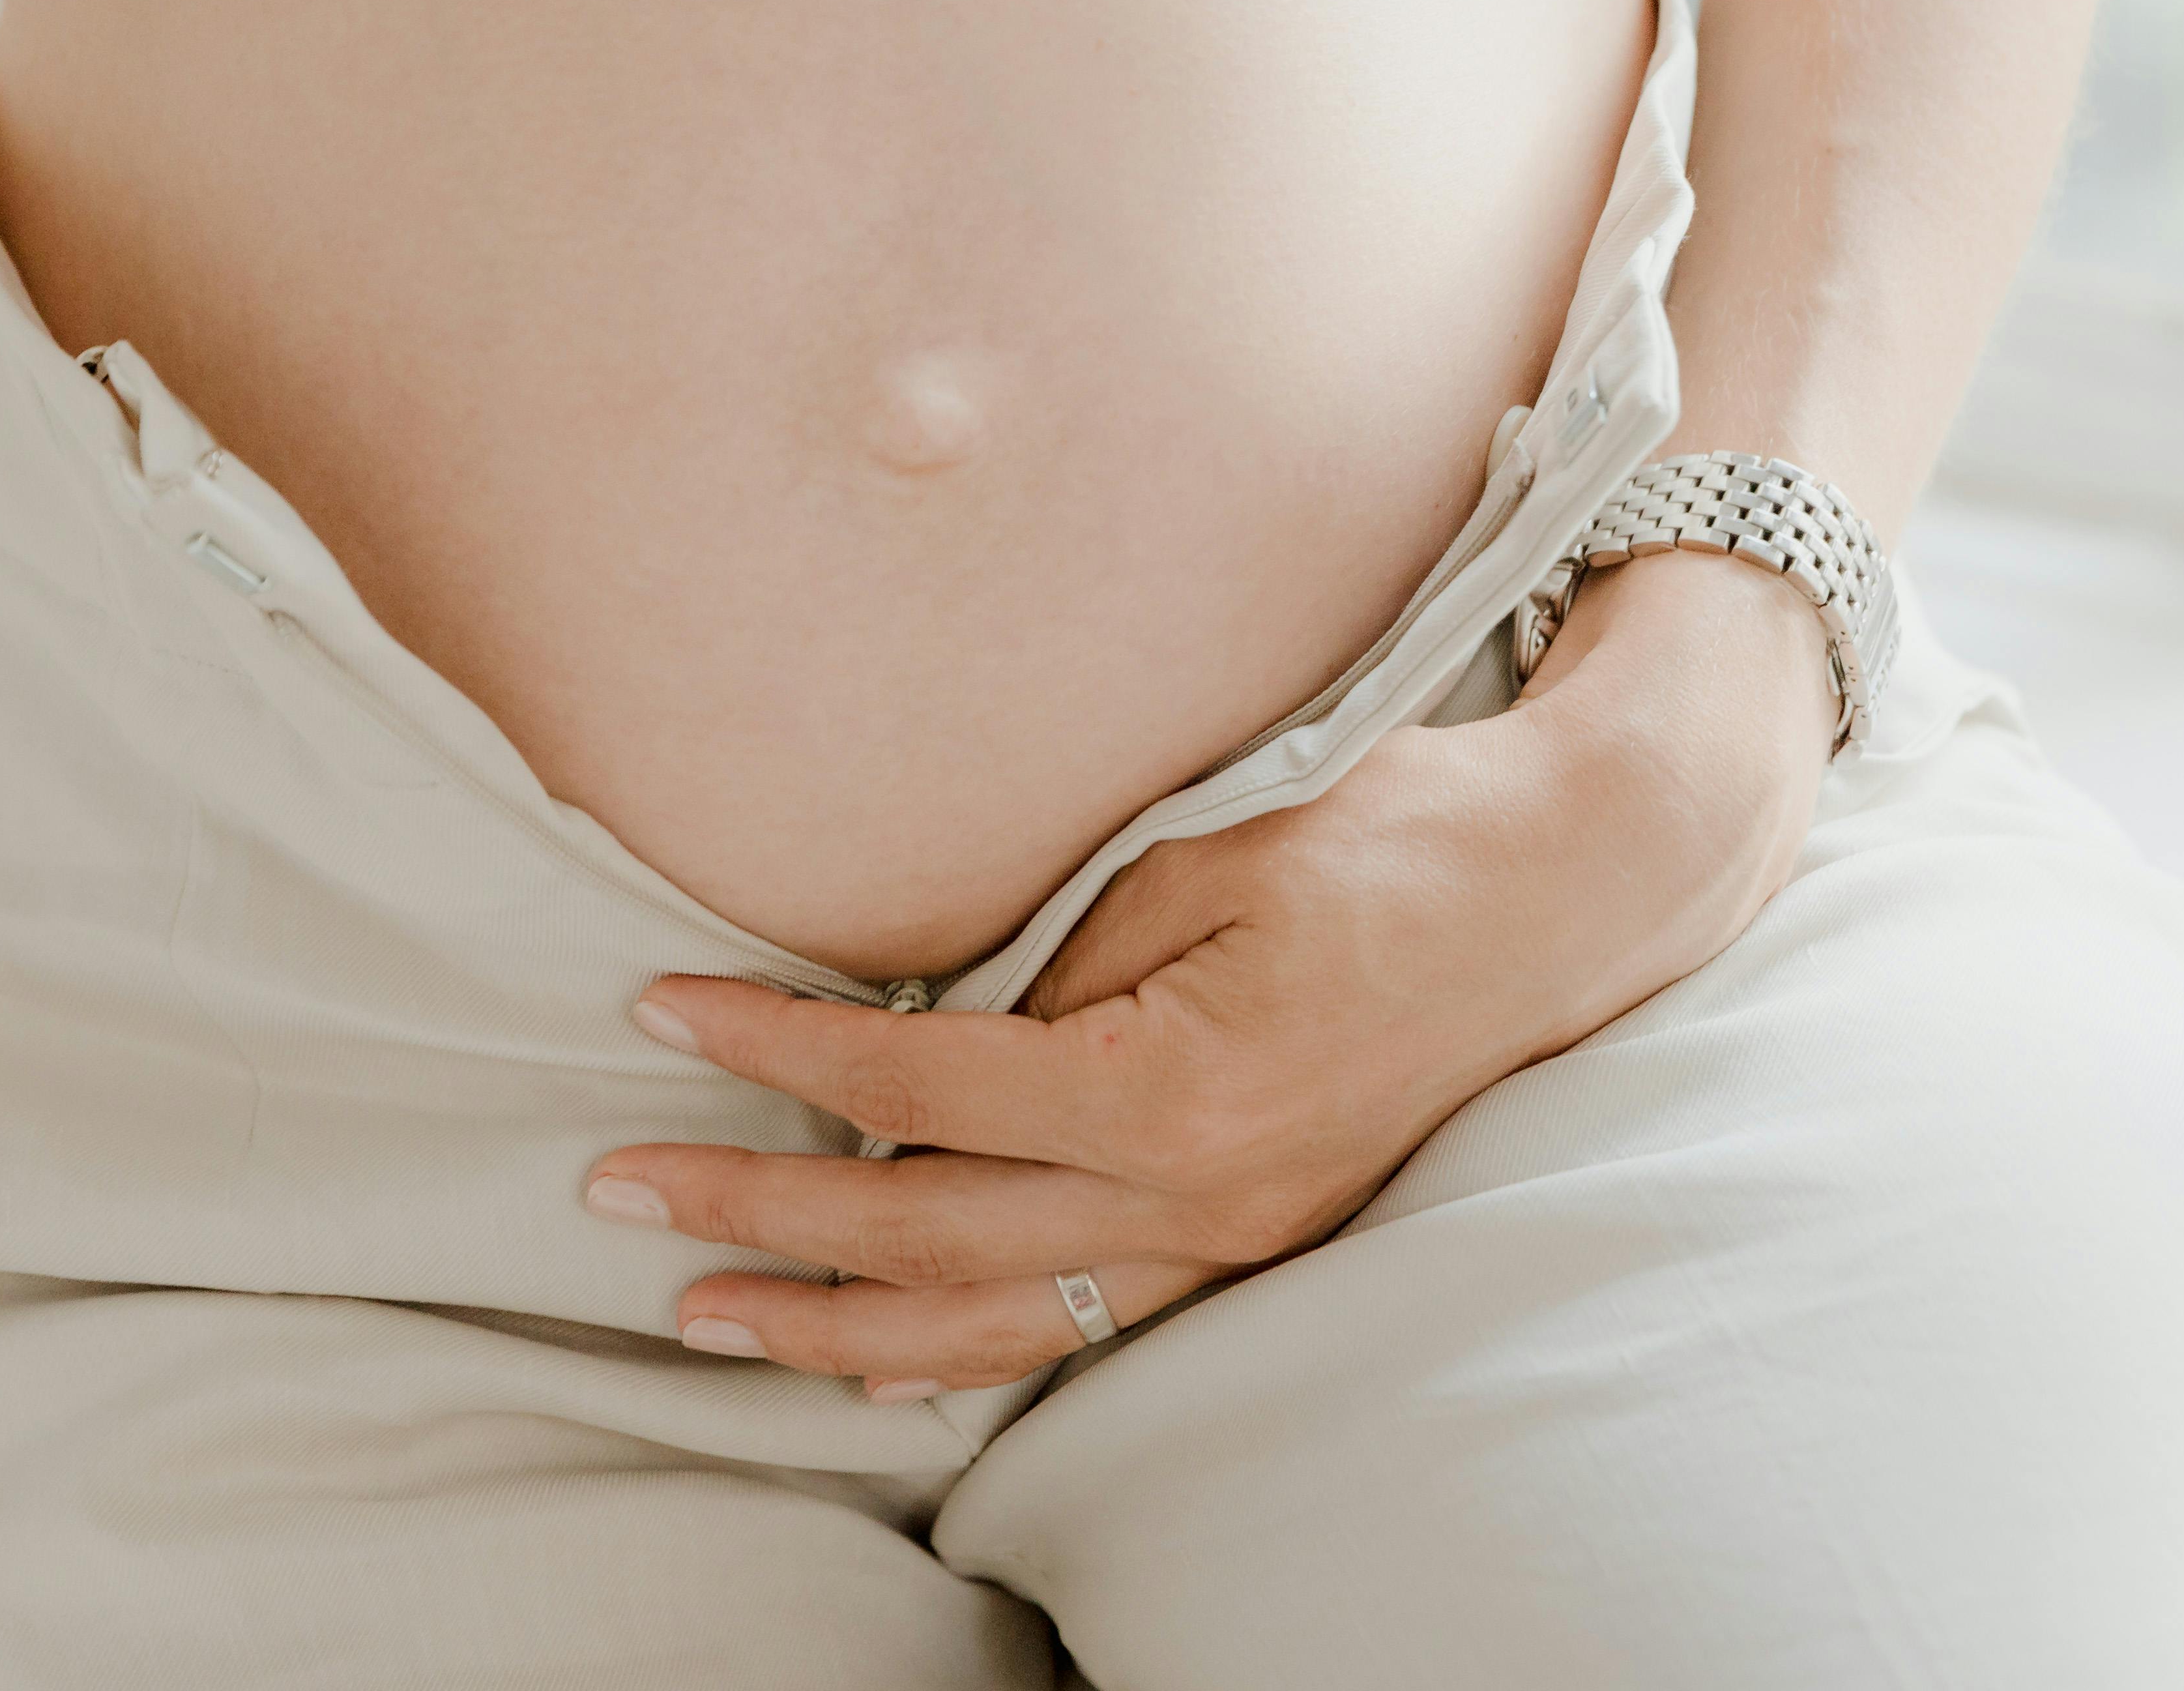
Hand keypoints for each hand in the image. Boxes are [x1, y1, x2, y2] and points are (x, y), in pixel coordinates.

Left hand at [582, 555, 1836, 1397]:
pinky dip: (965, 1343)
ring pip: (992, 1314)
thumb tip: (923, 1008)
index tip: (661, 1015)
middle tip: (616, 1197)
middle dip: (757, 1219)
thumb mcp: (1207, 847)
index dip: (780, 1051)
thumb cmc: (1391, 829)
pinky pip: (1079, 1322)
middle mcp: (1197, 1193)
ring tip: (705, 1315)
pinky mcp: (1253, 1238)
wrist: (1567, 882)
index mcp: (1173, 1085)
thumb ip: (1062, 945)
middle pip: (925, 1228)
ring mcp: (1230, 1235)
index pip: (921, 1084)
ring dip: (835, 1321)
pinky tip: (877, 1356)